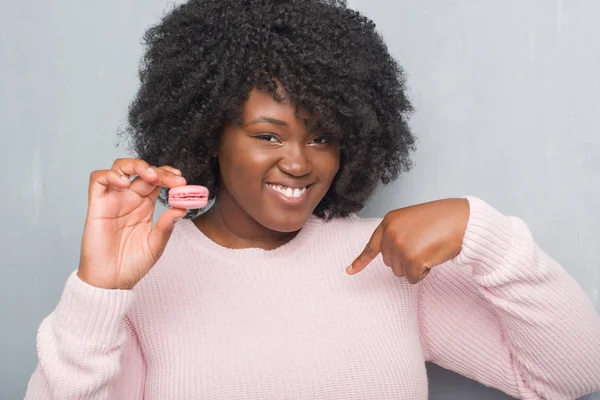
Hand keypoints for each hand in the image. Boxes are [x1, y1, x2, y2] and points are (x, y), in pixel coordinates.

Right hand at [77, 158, 187, 289]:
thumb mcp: (156, 244)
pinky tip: (125, 184)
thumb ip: (167, 225)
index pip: (157, 181)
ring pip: (120, 168)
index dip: (169, 176)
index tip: (182, 182)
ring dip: (137, 165)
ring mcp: (113, 200)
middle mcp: (129, 199)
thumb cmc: (132, 264)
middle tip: (174, 179)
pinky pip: (98, 180)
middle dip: (160, 171)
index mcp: (145, 206)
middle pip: (143, 171)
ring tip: (151, 177)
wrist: (112, 281)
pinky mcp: (97, 205)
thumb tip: (182, 207)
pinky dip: (111, 175)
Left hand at [347, 198, 469, 283]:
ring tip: (429, 248)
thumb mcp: (412, 220)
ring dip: (415, 267)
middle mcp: (390, 233)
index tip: (349, 272)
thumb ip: (398, 233)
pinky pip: (413, 279)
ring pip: (400, 272)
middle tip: (424, 245)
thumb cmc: (442, 220)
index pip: (372, 245)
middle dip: (406, 260)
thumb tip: (390, 255)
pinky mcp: (411, 260)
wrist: (462, 220)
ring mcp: (400, 246)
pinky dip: (424, 273)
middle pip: (390, 263)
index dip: (361, 260)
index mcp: (389, 221)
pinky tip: (433, 258)